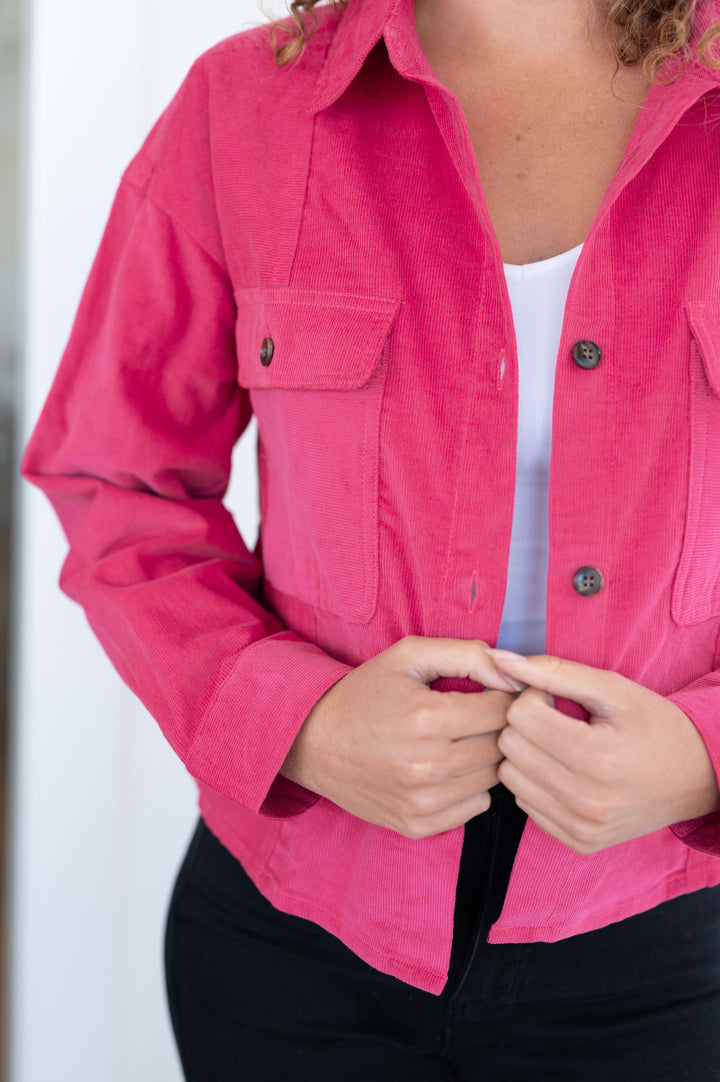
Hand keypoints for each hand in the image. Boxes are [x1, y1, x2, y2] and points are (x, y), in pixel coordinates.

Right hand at [281, 636, 517, 837]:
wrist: (312, 743)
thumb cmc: (363, 694)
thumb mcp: (408, 656)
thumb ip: (467, 654)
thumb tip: (513, 673)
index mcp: (428, 717)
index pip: (503, 710)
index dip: (502, 697)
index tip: (491, 693)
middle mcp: (428, 765)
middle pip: (502, 745)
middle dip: (495, 727)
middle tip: (475, 716)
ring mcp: (423, 801)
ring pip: (493, 778)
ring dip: (485, 757)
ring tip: (459, 741)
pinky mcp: (417, 825)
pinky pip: (475, 807)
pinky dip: (469, 787)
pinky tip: (446, 768)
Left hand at [488, 650, 719, 853]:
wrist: (698, 777)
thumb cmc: (654, 725)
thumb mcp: (611, 688)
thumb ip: (553, 670)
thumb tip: (500, 659)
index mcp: (596, 757)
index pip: (520, 716)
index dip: (533, 696)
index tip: (556, 698)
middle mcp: (586, 799)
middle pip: (509, 747)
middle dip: (525, 724)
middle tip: (556, 719)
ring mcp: (582, 826)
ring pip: (510, 778)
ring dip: (526, 754)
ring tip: (559, 744)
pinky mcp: (579, 842)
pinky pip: (525, 805)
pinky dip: (536, 783)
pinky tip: (564, 771)